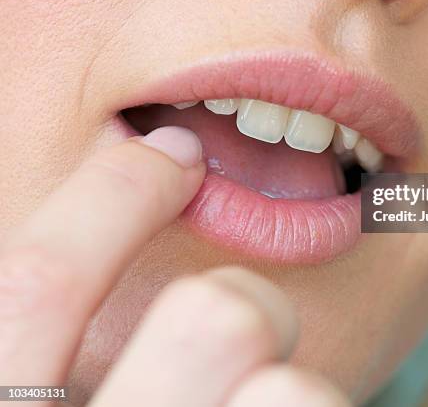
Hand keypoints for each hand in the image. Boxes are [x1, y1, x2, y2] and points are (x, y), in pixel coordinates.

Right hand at [0, 126, 349, 406]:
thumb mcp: (28, 399)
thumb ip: (40, 349)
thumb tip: (113, 220)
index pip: (40, 281)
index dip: (114, 191)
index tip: (173, 151)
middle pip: (215, 318)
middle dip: (247, 299)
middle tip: (248, 317)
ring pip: (295, 393)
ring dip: (290, 393)